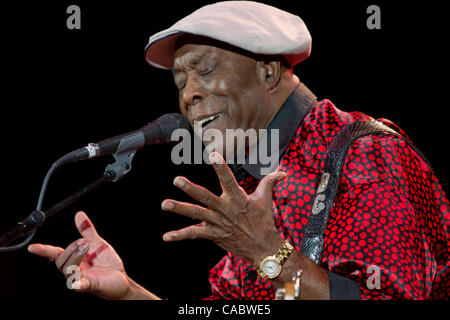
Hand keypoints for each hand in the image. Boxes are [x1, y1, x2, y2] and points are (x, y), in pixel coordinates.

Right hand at [28, 211, 130, 298]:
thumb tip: (79, 215)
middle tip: (84, 241)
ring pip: (68, 271)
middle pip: (60, 261)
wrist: (121, 278)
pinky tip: (77, 283)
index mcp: (74, 259)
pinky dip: (77, 284)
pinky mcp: (91, 285)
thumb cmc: (106, 263)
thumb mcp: (96, 243)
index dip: (44, 250)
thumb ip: (87, 231)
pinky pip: (80, 286)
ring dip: (75, 257)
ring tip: (86, 247)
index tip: (32, 247)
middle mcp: (74, 270)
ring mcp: (81, 279)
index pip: (55, 254)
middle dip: (70, 249)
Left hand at [161, 152, 286, 265]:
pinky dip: (180, 236)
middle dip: (190, 189)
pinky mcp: (212, 234)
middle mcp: (225, 210)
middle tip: (177, 180)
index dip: (221, 167)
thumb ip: (270, 182)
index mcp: (238, 198)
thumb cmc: (264, 222)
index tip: (213, 154)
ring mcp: (217, 223)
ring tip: (164, 204)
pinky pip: (194, 235)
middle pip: (205, 198)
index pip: (229, 180)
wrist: (263, 248)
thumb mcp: (267, 200)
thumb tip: (282, 172)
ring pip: (196, 214)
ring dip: (180, 209)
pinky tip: (166, 236)